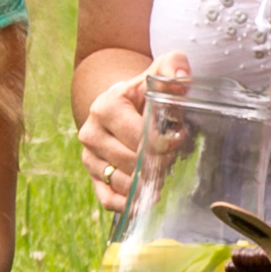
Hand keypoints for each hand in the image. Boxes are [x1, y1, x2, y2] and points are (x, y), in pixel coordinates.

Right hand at [77, 53, 184, 205]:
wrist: (122, 104)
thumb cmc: (145, 90)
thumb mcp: (160, 72)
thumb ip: (174, 67)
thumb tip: (182, 77)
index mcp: (105, 106)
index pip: (137, 135)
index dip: (162, 142)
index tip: (178, 141)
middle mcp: (91, 133)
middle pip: (130, 160)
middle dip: (156, 163)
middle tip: (173, 159)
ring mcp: (89, 157)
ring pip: (121, 182)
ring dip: (145, 184)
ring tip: (163, 175)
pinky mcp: (92, 177)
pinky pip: (108, 199)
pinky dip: (128, 204)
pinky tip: (147, 197)